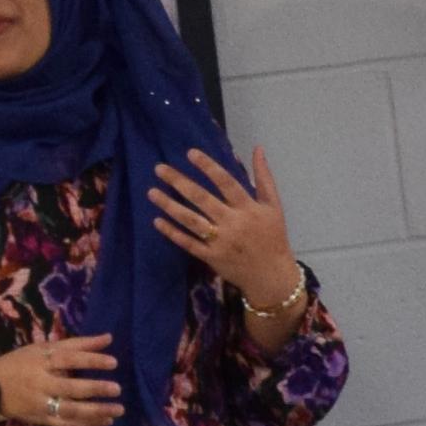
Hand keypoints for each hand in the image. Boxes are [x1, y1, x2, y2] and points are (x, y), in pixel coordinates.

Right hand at [0, 335, 121, 425]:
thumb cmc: (21, 363)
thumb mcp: (44, 348)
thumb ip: (77, 344)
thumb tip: (109, 338)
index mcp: (42, 361)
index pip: (69, 359)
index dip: (91, 361)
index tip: (113, 362)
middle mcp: (41, 383)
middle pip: (71, 388)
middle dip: (95, 389)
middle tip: (117, 389)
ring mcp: (41, 404)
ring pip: (71, 411)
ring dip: (96, 412)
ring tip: (117, 410)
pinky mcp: (42, 420)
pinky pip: (67, 424)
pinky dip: (87, 424)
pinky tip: (105, 421)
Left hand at [146, 149, 303, 313]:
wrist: (271, 276)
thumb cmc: (273, 237)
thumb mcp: (274, 206)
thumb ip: (264, 177)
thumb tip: (257, 148)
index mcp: (248, 208)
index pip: (226, 183)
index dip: (208, 167)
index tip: (190, 153)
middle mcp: (233, 223)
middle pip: (202, 199)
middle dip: (179, 182)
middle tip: (159, 169)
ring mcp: (220, 242)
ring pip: (191, 221)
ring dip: (169, 206)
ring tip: (151, 192)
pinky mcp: (211, 258)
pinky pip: (188, 243)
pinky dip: (172, 233)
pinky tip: (157, 221)